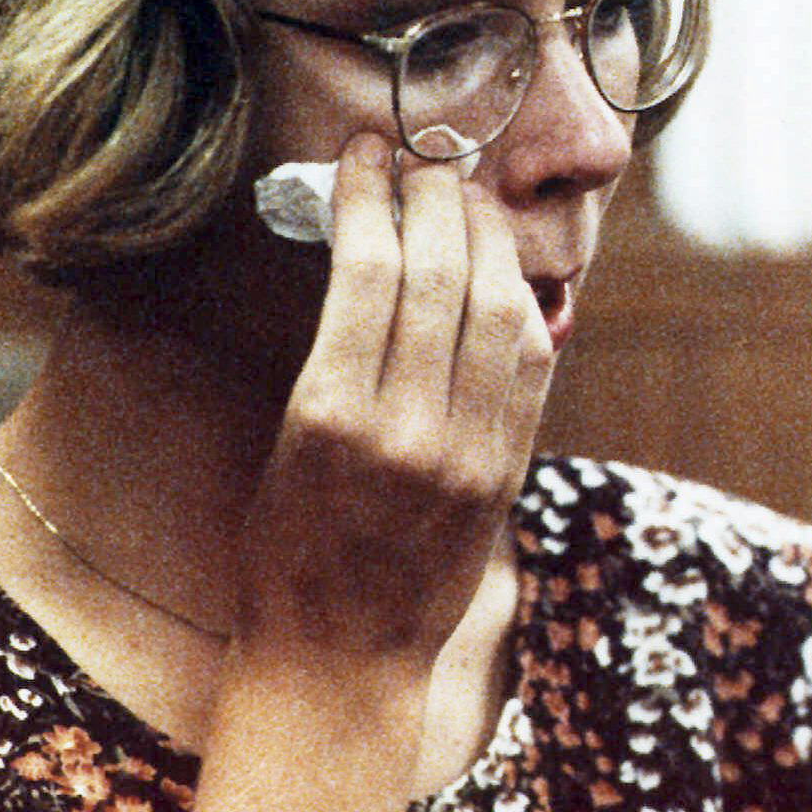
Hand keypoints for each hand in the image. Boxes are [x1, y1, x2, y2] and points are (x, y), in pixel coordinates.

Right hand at [231, 132, 554, 666]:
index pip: (368, 270)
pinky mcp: (508, 470)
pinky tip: (498, 271)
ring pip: (500, 306)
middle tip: (419, 161)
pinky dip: (519, 299)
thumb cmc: (284, 550)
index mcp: (331, 416)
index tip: (363, 154)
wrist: (342, 657)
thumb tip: (369, 248)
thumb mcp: (281, 443)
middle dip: (434, 196)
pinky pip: (530, 361)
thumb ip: (332, 351)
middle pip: (443, 273)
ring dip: (485, 236)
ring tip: (462, 199)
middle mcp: (410, 429)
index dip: (370, 193)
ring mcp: (471, 451)